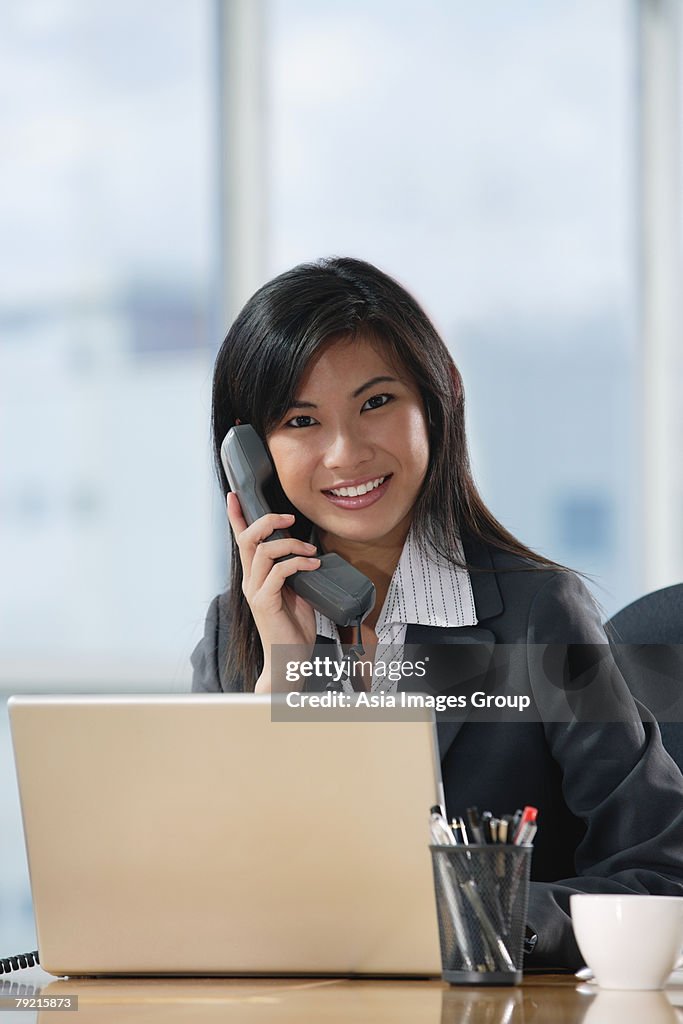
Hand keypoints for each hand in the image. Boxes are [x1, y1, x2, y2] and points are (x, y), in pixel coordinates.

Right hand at [226, 492, 319, 691]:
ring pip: (264, 552)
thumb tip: (307, 551)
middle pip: (248, 539)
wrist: (289, 658)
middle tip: (289, 519)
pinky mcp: (265, 602)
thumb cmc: (294, 627)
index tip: (234, 496)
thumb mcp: (297, 592)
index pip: (242, 541)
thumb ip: (295, 572)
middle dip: (268, 521)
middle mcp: (251, 581)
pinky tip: (313, 566)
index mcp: (256, 576)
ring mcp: (256, 591)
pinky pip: (278, 572)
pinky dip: (298, 564)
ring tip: (311, 552)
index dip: (236, 517)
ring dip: (291, 545)